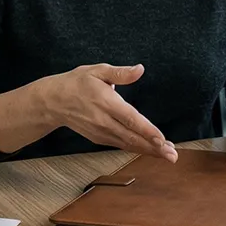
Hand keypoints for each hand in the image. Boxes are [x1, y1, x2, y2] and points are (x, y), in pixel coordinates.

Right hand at [38, 63, 177, 160]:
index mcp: (106, 102)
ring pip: (128, 145)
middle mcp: (104, 121)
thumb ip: (120, 73)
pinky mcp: (99, 138)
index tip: (162, 139)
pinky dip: (138, 149)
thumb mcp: (97, 70)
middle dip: (154, 148)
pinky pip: (122, 145)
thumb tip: (140, 69)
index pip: (130, 119)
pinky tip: (152, 150)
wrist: (53, 102)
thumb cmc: (77, 83)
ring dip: (149, 151)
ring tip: (168, 155)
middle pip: (132, 137)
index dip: (146, 130)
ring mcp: (101, 132)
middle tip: (172, 155)